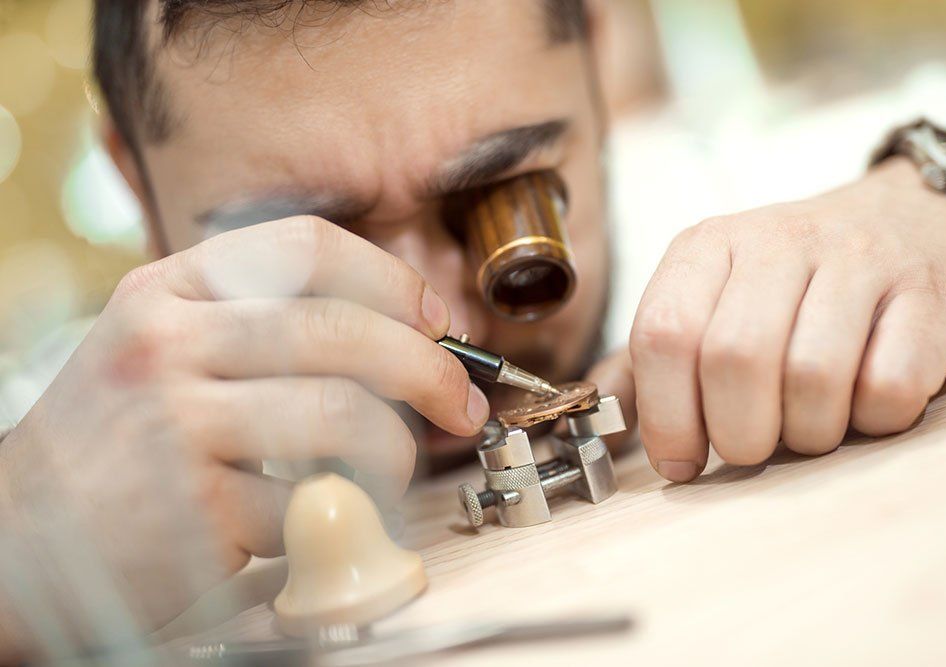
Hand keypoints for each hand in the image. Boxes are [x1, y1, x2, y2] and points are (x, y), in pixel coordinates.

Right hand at [0, 217, 488, 650]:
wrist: (21, 538)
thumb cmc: (119, 443)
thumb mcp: (163, 350)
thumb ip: (261, 329)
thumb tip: (402, 333)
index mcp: (169, 290)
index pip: (305, 246)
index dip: (391, 279)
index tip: (433, 319)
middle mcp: (168, 342)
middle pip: (341, 331)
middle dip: (428, 369)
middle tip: (460, 403)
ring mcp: (176, 424)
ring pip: (342, 416)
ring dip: (397, 450)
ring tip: (395, 469)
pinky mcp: (193, 511)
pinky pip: (312, 501)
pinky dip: (348, 511)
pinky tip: (338, 513)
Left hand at [626, 157, 945, 480]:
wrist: (909, 223)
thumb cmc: (795, 282)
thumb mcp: (708, 298)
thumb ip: (649, 359)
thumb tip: (600, 417)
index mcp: (708, 246)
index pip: (662, 334)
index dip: (665, 416)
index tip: (680, 461)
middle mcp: (777, 241)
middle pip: (734, 359)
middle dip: (737, 434)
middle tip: (750, 447)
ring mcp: (858, 261)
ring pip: (812, 377)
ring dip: (806, 432)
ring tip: (808, 424)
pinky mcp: (927, 295)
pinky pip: (887, 387)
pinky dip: (871, 419)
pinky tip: (862, 403)